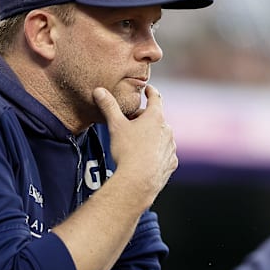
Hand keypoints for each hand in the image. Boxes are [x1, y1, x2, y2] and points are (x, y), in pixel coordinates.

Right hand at [92, 84, 176, 203]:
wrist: (138, 181)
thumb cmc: (127, 151)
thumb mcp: (115, 125)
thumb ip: (108, 107)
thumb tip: (99, 91)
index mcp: (155, 117)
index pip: (155, 98)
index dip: (150, 92)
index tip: (148, 89)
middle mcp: (167, 130)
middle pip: (156, 119)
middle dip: (144, 119)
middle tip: (129, 124)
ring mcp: (171, 147)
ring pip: (161, 136)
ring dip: (151, 136)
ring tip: (136, 144)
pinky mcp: (171, 163)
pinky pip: (164, 153)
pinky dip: (156, 152)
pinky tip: (145, 158)